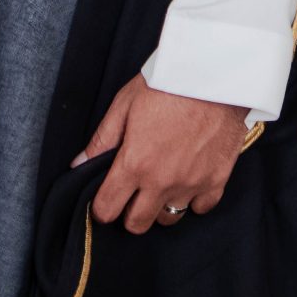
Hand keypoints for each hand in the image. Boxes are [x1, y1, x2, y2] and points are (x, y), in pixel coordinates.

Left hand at [76, 73, 250, 234]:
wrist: (215, 73)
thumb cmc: (168, 83)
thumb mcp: (125, 104)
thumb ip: (102, 140)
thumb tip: (79, 165)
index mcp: (134, 164)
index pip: (107, 209)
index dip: (102, 207)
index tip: (105, 198)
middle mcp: (161, 181)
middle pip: (137, 223)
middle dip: (129, 213)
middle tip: (132, 194)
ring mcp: (191, 183)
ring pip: (169, 218)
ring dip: (161, 206)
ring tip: (162, 184)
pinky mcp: (217, 179)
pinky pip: (202, 207)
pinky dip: (194, 199)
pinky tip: (189, 180)